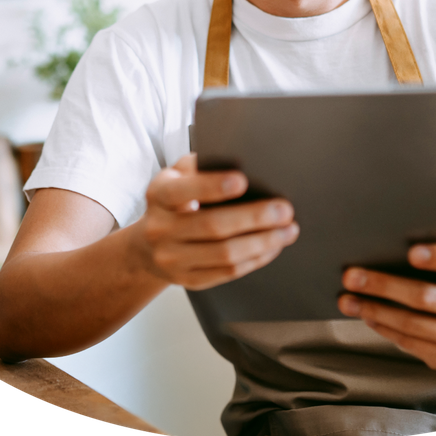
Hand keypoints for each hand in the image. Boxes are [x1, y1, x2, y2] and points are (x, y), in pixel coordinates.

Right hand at [134, 154, 298, 290]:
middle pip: (212, 226)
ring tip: (288, 230)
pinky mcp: (188, 280)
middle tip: (284, 209)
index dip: (213, 186)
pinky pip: (227, 273)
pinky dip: (255, 259)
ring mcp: (172, 258)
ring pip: (224, 254)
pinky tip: (273, 247)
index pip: (185, 190)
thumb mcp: (177, 176)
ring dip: (262, 242)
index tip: (243, 181)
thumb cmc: (174, 201)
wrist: (148, 245)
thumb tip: (241, 156)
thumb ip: (201, 165)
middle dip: (254, 218)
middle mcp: (161, 228)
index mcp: (159, 194)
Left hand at [337, 243, 435, 370]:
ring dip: (373, 310)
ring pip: (412, 324)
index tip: (410, 253)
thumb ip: (435, 256)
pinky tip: (367, 315)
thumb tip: (382, 250)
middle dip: (383, 285)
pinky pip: (409, 343)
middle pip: (426, 296)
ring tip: (348, 300)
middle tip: (350, 276)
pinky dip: (384, 327)